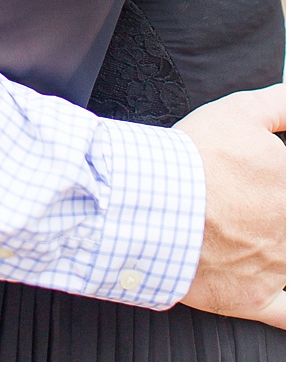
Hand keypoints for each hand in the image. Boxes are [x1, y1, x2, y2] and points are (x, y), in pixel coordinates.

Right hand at [176, 84, 285, 325]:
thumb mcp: (237, 113)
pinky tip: (284, 295)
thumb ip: (281, 106)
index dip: (278, 181)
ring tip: (256, 233)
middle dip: (277, 211)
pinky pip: (287, 315)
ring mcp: (277, 267)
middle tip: (252, 206)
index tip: (268, 181)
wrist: (146, 203)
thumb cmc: (188, 160)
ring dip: (281, 246)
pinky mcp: (252, 297)